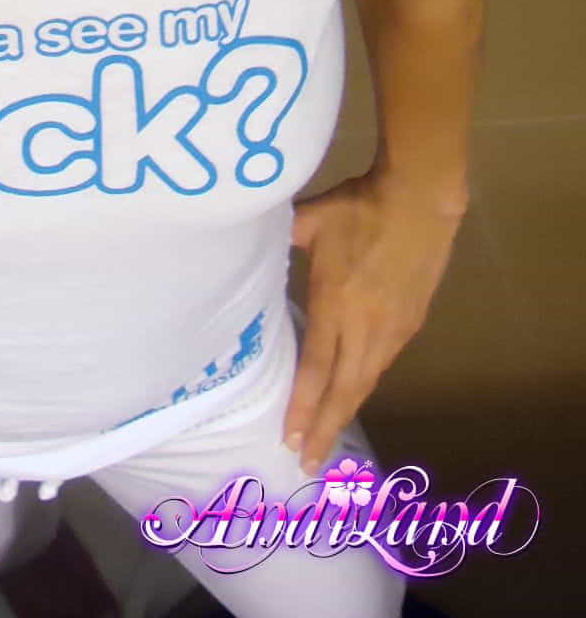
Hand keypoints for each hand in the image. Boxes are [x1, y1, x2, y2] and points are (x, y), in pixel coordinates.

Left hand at [284, 170, 463, 474]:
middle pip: (343, 390)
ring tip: (327, 441)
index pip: (316, 368)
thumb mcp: (310, 218)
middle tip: (307, 463)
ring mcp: (392, 329)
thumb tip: (245, 236)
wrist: (421, 202)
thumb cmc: (359, 207)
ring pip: (366, 383)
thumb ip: (281, 236)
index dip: (303, 406)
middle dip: (323, 429)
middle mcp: (365, 326)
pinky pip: (382, 365)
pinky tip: (353, 396)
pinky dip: (364, 388)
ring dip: (344, 414)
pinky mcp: (410, 323)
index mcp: (336, 304)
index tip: (289, 437)